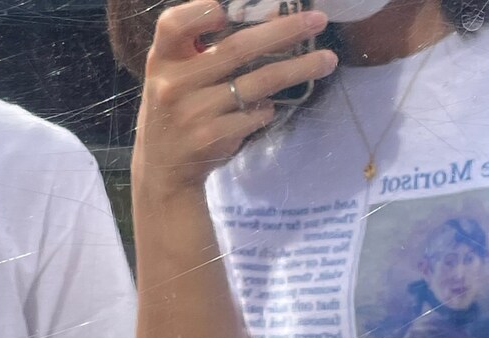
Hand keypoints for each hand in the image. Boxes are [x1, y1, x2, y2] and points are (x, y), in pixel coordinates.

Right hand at [135, 0, 336, 193]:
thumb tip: (271, 19)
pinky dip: (267, 109)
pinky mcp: (211, 138)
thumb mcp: (174, 74)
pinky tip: (270, 108)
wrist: (163, 171)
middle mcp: (174, 84)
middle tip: (317, 21)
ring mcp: (194, 113)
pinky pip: (254, 115)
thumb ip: (202, 48)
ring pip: (257, 83)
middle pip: (236, 49)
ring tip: (327, 60)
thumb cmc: (175, 110)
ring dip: (297, 69)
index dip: (201, 13)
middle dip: (282, 31)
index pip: (173, 24)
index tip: (227, 11)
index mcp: (161, 60)